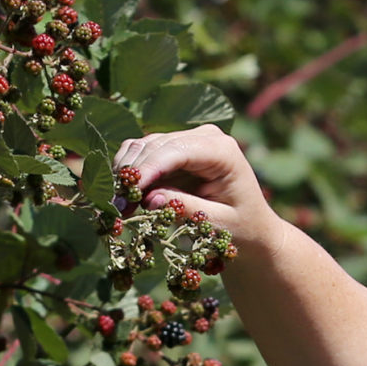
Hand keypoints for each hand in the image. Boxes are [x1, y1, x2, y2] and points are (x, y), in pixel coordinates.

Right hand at [111, 124, 281, 251]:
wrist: (250, 227)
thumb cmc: (242, 228)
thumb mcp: (219, 224)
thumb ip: (188, 209)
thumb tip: (151, 198)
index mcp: (222, 150)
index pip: (177, 150)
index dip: (148, 168)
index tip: (128, 192)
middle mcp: (204, 137)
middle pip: (155, 145)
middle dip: (132, 175)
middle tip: (116, 207)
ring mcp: (187, 140)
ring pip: (142, 147)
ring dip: (126, 174)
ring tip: (119, 206)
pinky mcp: (173, 150)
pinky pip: (141, 154)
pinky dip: (128, 174)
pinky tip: (125, 197)